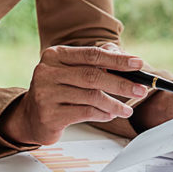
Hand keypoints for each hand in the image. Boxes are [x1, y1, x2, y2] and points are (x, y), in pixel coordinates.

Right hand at [0, 44, 148, 144]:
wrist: (31, 116)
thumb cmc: (57, 90)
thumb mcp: (72, 71)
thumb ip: (95, 62)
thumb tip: (124, 56)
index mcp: (54, 55)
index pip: (91, 54)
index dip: (117, 59)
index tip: (138, 63)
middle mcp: (47, 72)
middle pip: (93, 75)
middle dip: (121, 83)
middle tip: (141, 89)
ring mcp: (46, 94)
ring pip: (91, 97)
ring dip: (114, 104)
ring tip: (126, 109)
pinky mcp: (50, 114)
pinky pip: (85, 113)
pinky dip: (102, 114)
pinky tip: (110, 115)